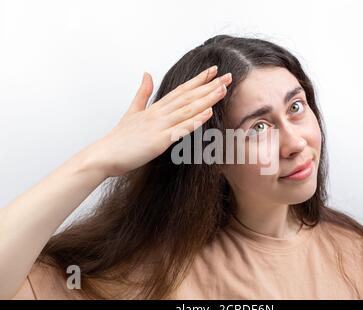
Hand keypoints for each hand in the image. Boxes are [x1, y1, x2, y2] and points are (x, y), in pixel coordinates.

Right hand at [91, 66, 231, 177]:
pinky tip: (207, 113)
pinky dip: (194, 121)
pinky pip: (180, 129)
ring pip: (187, 110)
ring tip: (223, 90)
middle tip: (229, 77)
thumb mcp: (132, 110)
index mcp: (155, 108)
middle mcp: (159, 114)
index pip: (181, 90)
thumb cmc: (119, 138)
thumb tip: (147, 73)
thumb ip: (142, 93)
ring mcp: (159, 126)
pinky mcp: (158, 141)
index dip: (198, 80)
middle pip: (188, 97)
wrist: (105, 155)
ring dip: (206, 99)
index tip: (214, 71)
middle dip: (209, 86)